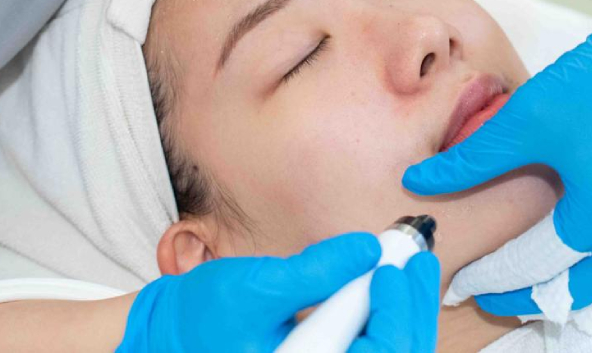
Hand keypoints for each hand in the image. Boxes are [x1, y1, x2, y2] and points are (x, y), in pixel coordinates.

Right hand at [117, 232, 440, 351]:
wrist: (173, 334)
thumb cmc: (205, 316)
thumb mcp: (259, 286)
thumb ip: (316, 271)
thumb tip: (368, 249)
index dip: (396, 315)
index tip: (391, 269)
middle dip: (411, 308)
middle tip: (417, 258)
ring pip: (386, 351)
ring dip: (403, 309)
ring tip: (409, 265)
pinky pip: (368, 344)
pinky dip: (383, 313)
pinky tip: (388, 283)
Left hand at [403, 0, 591, 315]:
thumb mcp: (525, 121)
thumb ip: (471, 160)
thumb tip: (417, 179)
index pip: (537, 269)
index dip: (495, 278)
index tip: (464, 283)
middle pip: (579, 291)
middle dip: (531, 296)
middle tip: (491, 290)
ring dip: (573, 289)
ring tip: (531, 282)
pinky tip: (583, 255)